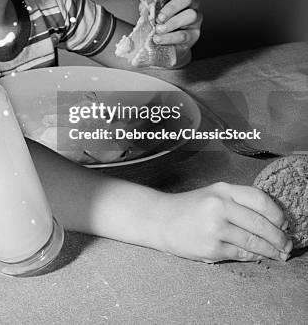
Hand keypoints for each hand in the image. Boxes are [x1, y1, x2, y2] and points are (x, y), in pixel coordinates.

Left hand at [150, 0, 201, 61]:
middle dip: (171, 8)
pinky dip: (170, 37)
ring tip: (158, 30)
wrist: (162, 43)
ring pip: (190, 15)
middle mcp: (189, 2)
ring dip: (172, 23)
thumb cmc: (157, 22)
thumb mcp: (150, 10)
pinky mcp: (194, 33)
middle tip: (159, 18)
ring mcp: (195, 17)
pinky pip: (185, 34)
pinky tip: (160, 39)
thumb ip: (148, 3)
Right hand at [157, 182, 292, 262]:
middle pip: (260, 223)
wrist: (160, 220)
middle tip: (287, 245)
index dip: (276, 213)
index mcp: (222, 190)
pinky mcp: (211, 248)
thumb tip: (272, 222)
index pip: (259, 199)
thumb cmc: (189, 207)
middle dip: (278, 237)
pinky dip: (253, 257)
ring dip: (270, 251)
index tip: (284, 224)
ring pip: (253, 242)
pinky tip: (258, 257)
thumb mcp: (213, 195)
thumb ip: (238, 203)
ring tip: (279, 255)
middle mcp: (219, 206)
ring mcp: (215, 228)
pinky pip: (241, 255)